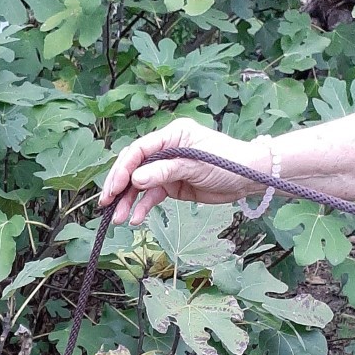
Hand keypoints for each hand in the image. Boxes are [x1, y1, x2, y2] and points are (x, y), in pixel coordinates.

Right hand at [99, 118, 264, 225]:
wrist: (248, 178)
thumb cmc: (227, 163)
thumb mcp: (195, 166)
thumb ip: (165, 171)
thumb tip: (136, 179)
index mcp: (172, 135)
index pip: (139, 150)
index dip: (123, 169)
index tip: (114, 188)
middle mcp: (166, 149)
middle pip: (134, 166)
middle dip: (119, 186)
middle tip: (106, 204)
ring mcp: (167, 168)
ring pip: (139, 184)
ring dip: (128, 201)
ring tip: (119, 219)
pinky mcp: (171, 185)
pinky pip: (151, 196)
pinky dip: (143, 207)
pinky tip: (136, 219)